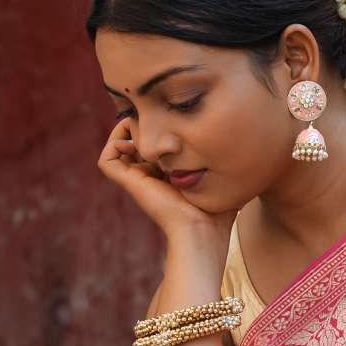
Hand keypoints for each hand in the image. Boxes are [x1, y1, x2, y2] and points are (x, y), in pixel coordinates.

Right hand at [97, 120, 236, 246]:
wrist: (202, 230)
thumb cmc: (218, 211)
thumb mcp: (222, 178)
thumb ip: (223, 161)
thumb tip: (238, 142)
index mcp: (170, 176)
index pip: (156, 146)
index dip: (160, 128)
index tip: (175, 118)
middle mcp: (151, 177)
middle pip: (136, 143)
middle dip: (143, 124)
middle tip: (159, 115)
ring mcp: (138, 181)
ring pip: (119, 148)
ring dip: (126, 129)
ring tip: (146, 122)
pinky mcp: (130, 184)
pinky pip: (107, 160)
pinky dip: (114, 141)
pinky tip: (137, 135)